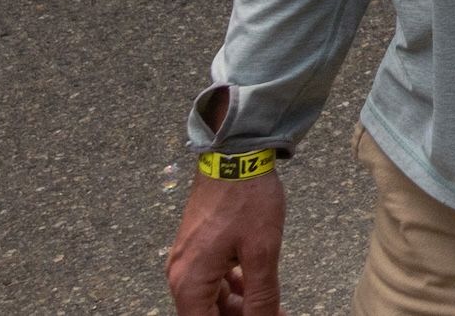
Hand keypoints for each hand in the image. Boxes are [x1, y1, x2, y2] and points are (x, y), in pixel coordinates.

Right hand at [164, 169, 286, 315]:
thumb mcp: (262, 252)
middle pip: (206, 313)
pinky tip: (254, 284)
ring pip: (210, 298)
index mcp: (189, 282)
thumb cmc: (246, 199)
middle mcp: (181, 275)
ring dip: (238, 305)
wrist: (235, 154)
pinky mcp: (198, 247)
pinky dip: (233, 286)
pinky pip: (211, 279)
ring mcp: (188, 260)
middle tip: (273, 312)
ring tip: (271, 304)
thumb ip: (261, 295)